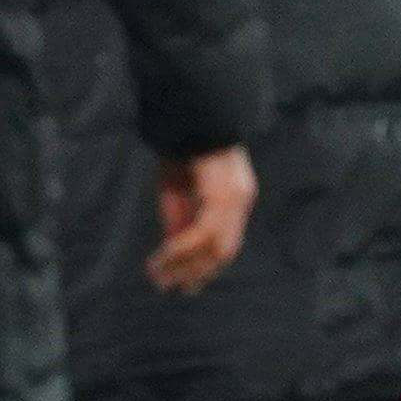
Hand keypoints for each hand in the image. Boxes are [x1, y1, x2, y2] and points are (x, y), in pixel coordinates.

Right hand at [150, 145, 256, 293]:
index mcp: (234, 197)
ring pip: (215, 246)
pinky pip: (203, 230)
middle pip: (224, 250)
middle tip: (169, 288)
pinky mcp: (225, 194)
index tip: (183, 283)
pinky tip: (163, 254)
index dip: (204, 265)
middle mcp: (241, 199)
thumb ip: (180, 217)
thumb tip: (175, 250)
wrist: (191, 113)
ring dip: (185, 264)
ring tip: (159, 276)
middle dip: (196, 272)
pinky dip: (182, 246)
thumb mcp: (177, 188)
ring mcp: (237, 197)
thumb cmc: (181, 144)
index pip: (224, 241)